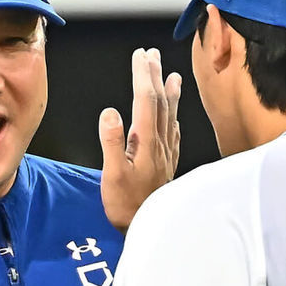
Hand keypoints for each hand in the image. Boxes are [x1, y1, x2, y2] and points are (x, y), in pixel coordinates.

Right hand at [99, 47, 180, 230]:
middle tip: (151, 55)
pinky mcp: (167, 167)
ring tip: (172, 75)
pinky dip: (174, 120)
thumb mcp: (113, 175)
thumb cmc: (127, 207)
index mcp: (146, 144)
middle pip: (160, 104)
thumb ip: (112, 142)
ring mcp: (166, 156)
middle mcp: (160, 146)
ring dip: (169, 94)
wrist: (148, 230)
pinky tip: (175, 117)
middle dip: (155, 77)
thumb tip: (110, 112)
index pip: (145, 101)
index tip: (140, 56)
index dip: (143, 76)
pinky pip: (174, 136)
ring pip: (170, 117)